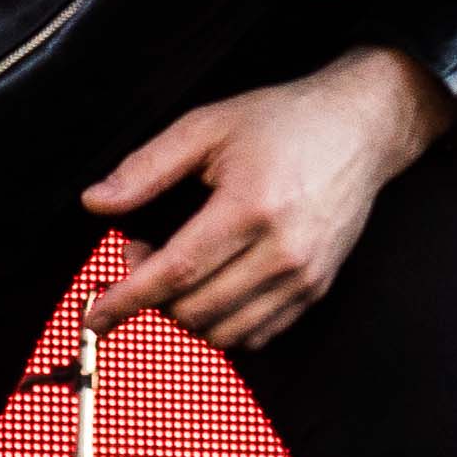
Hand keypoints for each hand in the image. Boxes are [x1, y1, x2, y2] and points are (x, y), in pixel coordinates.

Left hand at [83, 49, 452, 352]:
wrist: (361, 128)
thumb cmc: (285, 121)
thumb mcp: (208, 126)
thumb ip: (147, 167)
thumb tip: (97, 202)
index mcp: (252, 207)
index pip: (176, 272)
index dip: (128, 298)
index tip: (95, 315)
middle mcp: (283, 251)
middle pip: (196, 309)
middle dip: (152, 294)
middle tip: (142, 252)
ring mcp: (305, 276)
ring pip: (225, 332)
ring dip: (186, 314)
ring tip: (179, 269)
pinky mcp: (317, 289)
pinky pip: (258, 335)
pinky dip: (225, 325)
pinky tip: (213, 288)